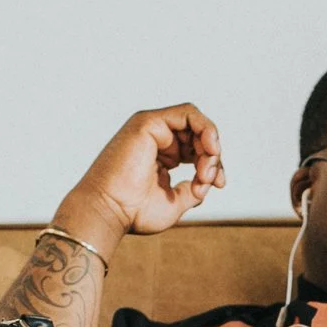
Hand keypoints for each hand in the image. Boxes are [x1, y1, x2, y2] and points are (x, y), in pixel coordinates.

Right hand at [53, 104, 226, 254]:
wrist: (109, 212)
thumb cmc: (134, 212)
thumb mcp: (174, 202)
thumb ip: (193, 189)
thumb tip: (208, 182)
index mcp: (161, 156)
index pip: (196, 149)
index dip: (213, 164)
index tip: (217, 184)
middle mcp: (156, 139)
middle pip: (198, 135)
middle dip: (213, 157)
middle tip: (209, 180)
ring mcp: (151, 128)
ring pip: (195, 123)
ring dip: (210, 146)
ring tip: (206, 171)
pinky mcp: (148, 122)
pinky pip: (187, 114)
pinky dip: (205, 129)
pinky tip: (210, 149)